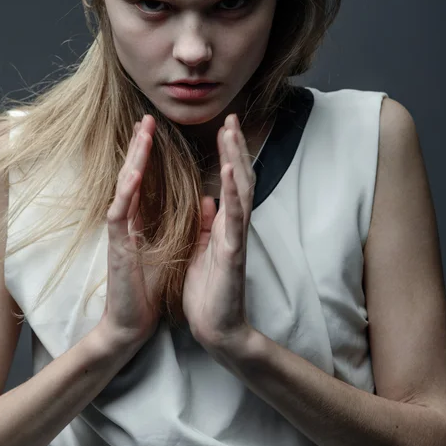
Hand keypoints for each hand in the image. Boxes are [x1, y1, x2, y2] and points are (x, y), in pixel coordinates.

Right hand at [99, 115, 160, 347]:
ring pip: (124, 188)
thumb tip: (201, 199)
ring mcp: (119, 233)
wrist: (131, 323)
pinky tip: (133, 173)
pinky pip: (120, 215)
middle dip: (140, 147)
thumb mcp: (166, 249)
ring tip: (141, 133)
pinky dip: (126, 193)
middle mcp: (127, 222)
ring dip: (134, 159)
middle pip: (133, 176)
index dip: (149, 155)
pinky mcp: (117, 248)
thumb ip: (176, 223)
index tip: (153, 130)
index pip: (144, 180)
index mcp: (139, 221)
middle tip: (145, 119)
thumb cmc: (146, 287)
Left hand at [182, 114, 255, 350]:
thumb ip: (209, 223)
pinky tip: (232, 171)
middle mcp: (234, 227)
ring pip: (242, 192)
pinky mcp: (233, 253)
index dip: (228, 155)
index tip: (224, 128)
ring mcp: (236, 238)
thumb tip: (209, 198)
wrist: (216, 327)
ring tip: (231, 132)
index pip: (231, 183)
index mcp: (224, 225)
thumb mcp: (203, 249)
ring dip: (237, 160)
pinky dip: (235, 193)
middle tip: (231, 118)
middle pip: (240, 179)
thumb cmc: (209, 290)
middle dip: (235, 148)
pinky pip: (234, 219)